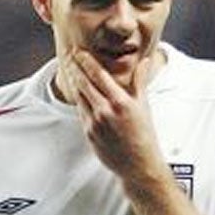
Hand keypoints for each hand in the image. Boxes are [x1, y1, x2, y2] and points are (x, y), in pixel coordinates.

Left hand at [62, 49, 164, 182]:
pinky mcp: (88, 133)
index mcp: (120, 102)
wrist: (138, 164)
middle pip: (84, 83)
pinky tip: (76, 90)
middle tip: (69, 55)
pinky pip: (80, 111)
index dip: (86, 61)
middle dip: (75, 67)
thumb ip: (140, 82)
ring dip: (73, 81)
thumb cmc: (144, 134)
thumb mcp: (144, 106)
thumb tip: (144, 61)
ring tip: (69, 69)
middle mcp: (105, 111)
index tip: (79, 51)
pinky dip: (78, 99)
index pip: (98, 75)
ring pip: (79, 96)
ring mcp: (94, 123)